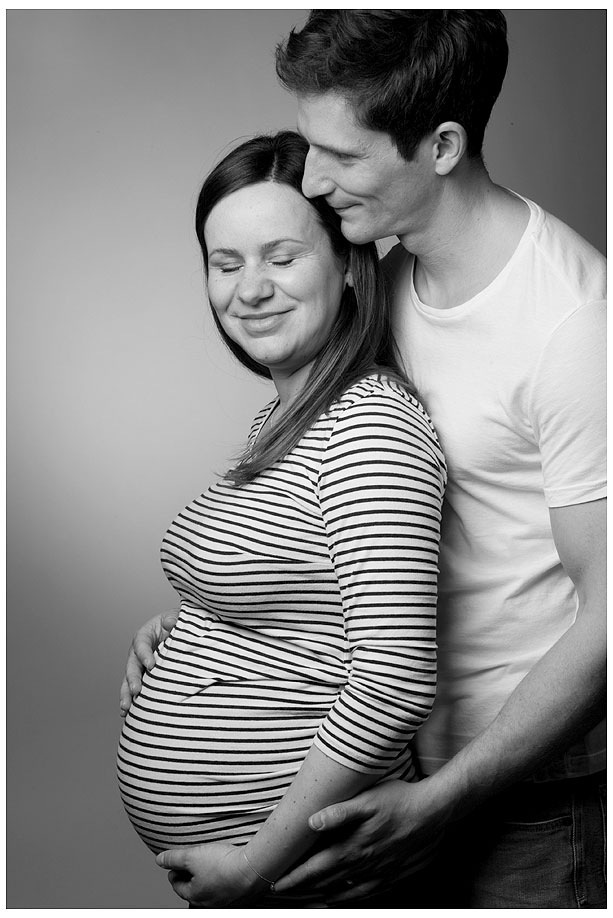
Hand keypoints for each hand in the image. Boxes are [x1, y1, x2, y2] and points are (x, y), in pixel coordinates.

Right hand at [119, 610, 177, 715]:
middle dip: (132, 678)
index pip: (141, 643)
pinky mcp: (144, 677)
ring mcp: (139, 665)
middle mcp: (138, 651)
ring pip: (129, 680)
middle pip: (132, 664)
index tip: (151, 665)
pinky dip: (130, 699)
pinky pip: (134, 688)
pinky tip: (127, 712)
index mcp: (145, 634)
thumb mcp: (178, 618)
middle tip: (136, 690)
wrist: (182, 633)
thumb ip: (174, 619)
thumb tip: (169, 622)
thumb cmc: (179, 624)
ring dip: (126, 693)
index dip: (144, 654)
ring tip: (126, 707)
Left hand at [156, 842, 268, 906]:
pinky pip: (228, 891)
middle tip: (193, 865)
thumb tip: (160, 860)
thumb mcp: (191, 856)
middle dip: (191, 878)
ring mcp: (226, 903)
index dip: (174, 871)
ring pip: (211, 892)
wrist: (253, 868)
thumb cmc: (223, 864)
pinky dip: (225, 882)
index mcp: (194, 896)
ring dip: (209, 880)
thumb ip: (173, 858)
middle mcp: (209, 904)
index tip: (175, 863)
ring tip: (211, 866)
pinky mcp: (241, 897)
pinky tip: (229, 871)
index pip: (177, 886)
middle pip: (194, 891)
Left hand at [273, 778, 442, 902]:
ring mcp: (377, 872)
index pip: (315, 868)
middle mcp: (362, 865)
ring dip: (321, 896)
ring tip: (306, 899)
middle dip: (302, 889)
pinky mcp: (390, 874)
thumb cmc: (398, 800)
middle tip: (283, 893)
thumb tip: (311, 823)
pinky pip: (364, 894)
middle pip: (325, 884)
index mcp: (352, 847)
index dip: (294, 878)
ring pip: (343, 892)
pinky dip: (348, 899)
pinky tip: (342, 899)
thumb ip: (338, 813)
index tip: (276, 884)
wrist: (431, 813)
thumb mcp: (366, 800)